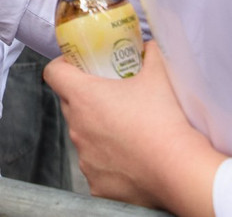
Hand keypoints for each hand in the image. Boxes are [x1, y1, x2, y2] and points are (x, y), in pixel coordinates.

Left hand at [44, 43, 223, 216]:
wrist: (178, 170)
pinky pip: (96, 165)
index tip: (77, 65)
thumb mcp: (159, 76)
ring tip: (126, 129)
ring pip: (83, 136)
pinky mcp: (95, 183)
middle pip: (69, 104)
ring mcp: (84, 157)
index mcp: (84, 97)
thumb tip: (149, 47)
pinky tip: (130, 158)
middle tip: (110, 94)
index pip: (53, 73)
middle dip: (85, 97)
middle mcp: (77, 127)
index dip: (63, 65)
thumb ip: (151, 54)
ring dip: (97, 130)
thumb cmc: (164, 122)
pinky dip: (108, 161)